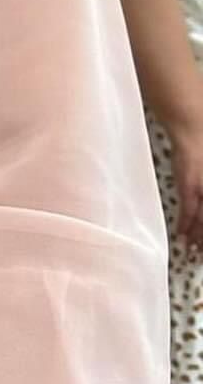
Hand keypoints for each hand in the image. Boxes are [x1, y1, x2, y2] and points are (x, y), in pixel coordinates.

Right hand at [168, 127, 202, 250]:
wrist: (195, 129)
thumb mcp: (202, 171)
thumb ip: (199, 184)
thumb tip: (197, 195)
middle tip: (202, 254)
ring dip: (198, 238)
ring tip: (195, 251)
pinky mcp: (190, 187)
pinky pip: (188, 213)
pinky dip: (185, 226)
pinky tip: (182, 237)